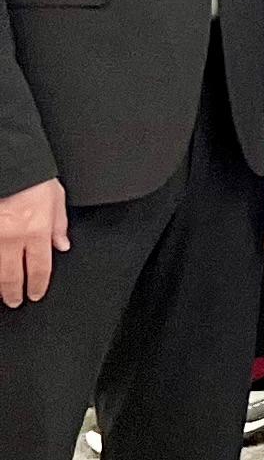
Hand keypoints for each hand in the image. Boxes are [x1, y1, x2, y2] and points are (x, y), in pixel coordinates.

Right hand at [0, 178, 67, 308]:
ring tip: (1, 291)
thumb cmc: (30, 174)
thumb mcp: (55, 197)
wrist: (8, 158)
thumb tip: (62, 245)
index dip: (37, 285)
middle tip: (15, 300)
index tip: (34, 293)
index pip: (38, 268)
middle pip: (12, 275)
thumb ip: (59, 224)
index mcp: (36, 229)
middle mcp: (12, 236)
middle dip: (13, 292)